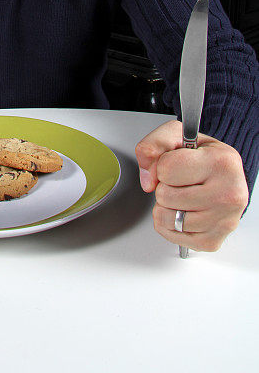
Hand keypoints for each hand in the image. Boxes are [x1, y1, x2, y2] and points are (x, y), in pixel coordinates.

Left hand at [135, 120, 247, 251]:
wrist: (224, 173)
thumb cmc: (202, 155)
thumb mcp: (177, 135)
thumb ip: (152, 146)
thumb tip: (148, 180)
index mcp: (222, 162)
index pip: (166, 169)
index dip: (162, 164)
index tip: (176, 162)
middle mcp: (229, 194)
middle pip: (165, 195)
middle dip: (165, 186)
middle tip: (181, 180)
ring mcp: (223, 221)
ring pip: (167, 218)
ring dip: (166, 206)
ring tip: (182, 194)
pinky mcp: (213, 240)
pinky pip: (172, 236)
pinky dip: (170, 224)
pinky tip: (183, 210)